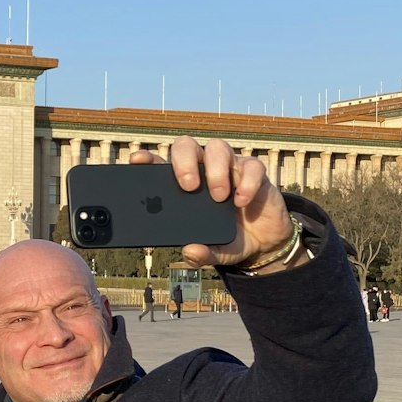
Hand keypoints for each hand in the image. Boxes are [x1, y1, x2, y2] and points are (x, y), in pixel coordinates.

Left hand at [127, 137, 292, 268]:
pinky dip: (246, 182)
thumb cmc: (229, 239)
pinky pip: (251, 165)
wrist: (264, 243)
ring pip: (217, 147)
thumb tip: (189, 252)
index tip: (137, 161)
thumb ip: (201, 255)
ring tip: (218, 197)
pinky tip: (241, 200)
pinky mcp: (253, 172)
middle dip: (184, 161)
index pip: (160, 163)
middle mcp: (204, 169)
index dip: (147, 158)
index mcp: (184, 184)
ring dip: (215, 170)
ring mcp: (229, 167)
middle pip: (186, 146)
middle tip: (189, 186)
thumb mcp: (214, 252)